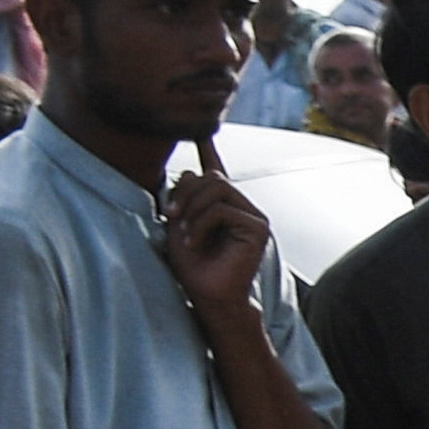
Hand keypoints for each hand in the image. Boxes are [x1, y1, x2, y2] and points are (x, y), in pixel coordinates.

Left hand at [154, 138, 273, 329]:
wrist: (208, 297)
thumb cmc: (193, 267)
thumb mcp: (178, 225)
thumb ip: (183, 198)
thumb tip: (191, 172)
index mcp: (223, 207)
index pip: (216, 172)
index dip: (208, 149)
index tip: (200, 131)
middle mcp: (242, 208)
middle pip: (210, 177)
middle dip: (184, 193)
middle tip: (169, 216)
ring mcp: (254, 217)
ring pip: (216, 187)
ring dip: (192, 208)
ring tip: (183, 233)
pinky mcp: (258, 229)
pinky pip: (223, 209)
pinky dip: (201, 224)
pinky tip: (194, 242)